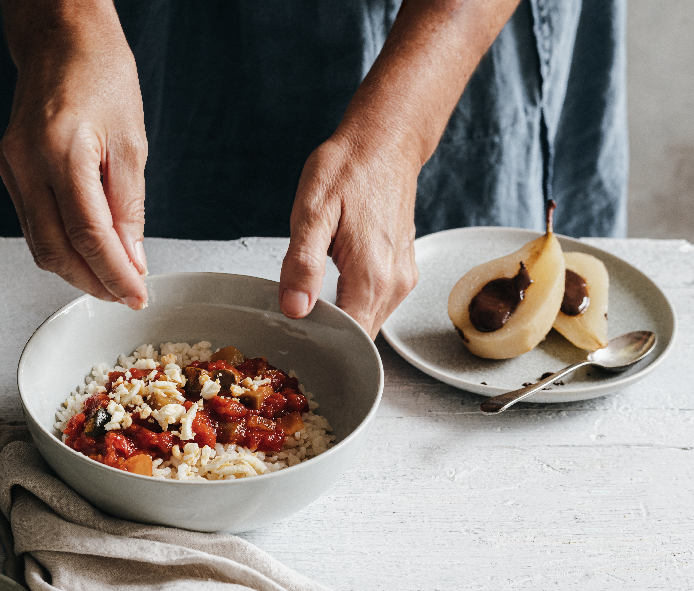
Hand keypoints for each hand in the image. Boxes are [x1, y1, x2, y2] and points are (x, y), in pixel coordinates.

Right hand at [0, 1, 148, 308]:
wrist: (60, 38)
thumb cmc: (101, 75)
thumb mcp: (131, 141)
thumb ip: (129, 206)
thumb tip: (132, 259)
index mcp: (61, 152)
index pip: (88, 235)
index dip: (114, 273)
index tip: (137, 295)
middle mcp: (26, 163)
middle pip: (54, 250)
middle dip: (92, 282)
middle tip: (125, 295)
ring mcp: (11, 167)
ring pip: (38, 244)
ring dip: (74, 270)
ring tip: (110, 280)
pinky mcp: (7, 168)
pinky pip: (31, 223)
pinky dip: (59, 245)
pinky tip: (86, 252)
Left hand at [279, 134, 419, 337]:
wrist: (384, 144)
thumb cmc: (347, 170)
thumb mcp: (312, 212)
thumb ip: (303, 264)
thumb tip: (295, 309)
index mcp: (372, 275)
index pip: (350, 338)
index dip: (320, 341)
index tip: (293, 333)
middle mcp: (395, 284)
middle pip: (360, 336)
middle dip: (328, 335)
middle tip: (294, 318)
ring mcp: (403, 278)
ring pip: (368, 322)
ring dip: (341, 320)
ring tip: (310, 301)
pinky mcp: (403, 271)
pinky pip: (376, 304)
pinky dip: (353, 304)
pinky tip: (332, 286)